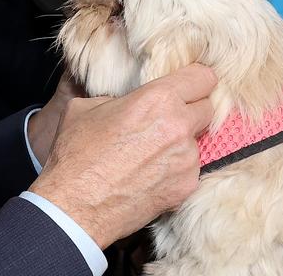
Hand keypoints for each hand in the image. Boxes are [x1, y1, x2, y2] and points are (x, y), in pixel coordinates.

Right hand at [27, 63, 217, 248]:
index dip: (196, 80)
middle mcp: (178, 126)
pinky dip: (175, 170)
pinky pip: (190, 170)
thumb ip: (118, 98)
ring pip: (197, 142)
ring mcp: (186, 159)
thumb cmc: (76, 155)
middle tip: (168, 119)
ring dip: (181, 143)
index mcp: (157, 99)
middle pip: (208, 108)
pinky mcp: (186, 187)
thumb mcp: (86, 107)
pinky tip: (150, 175)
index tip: (190, 85)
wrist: (75, 206)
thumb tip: (128, 102)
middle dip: (192, 110)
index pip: (203, 77)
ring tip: (150, 154)